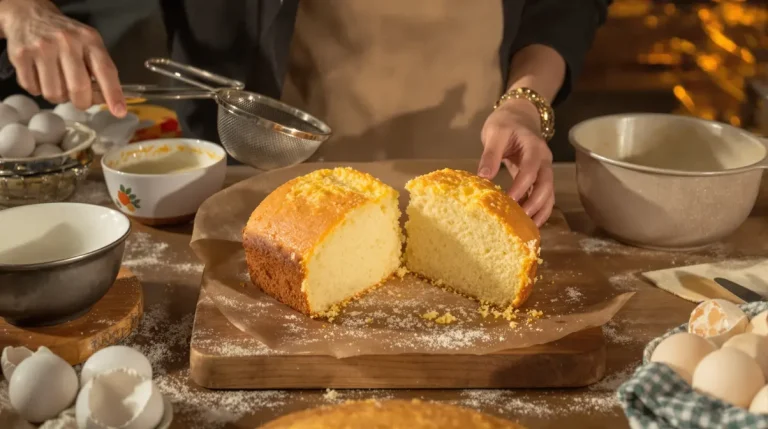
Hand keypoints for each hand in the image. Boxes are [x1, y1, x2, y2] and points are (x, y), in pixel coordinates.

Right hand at [0, 0, 125, 115]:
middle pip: (78, 88)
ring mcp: (42, 48)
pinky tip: (41, 76)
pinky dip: (38, 90)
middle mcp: (66, 42)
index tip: (119, 111)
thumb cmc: (66, 36)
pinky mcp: (21, 56)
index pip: (105, 70)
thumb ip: (99, 71)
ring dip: (58, 97)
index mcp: (89, 40)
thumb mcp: (89, 44)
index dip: (113, 94)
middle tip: (80, 98)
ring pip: (54, 94)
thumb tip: (105, 101)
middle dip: (82, 102)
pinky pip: (33, 89)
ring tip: (58, 82)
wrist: (30, 16)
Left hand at [478, 98, 553, 226]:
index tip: (508, 201)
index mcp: (534, 148)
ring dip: (540, 211)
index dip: (521, 187)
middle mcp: (544, 161)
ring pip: (548, 194)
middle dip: (535, 204)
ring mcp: (543, 170)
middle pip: (547, 185)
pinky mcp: (538, 177)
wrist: (519, 115)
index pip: (531, 170)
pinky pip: (542, 195)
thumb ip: (490, 154)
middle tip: (520, 220)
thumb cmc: (505, 123)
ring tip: (526, 228)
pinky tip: (525, 221)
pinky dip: (537, 209)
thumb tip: (483, 177)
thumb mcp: (494, 133)